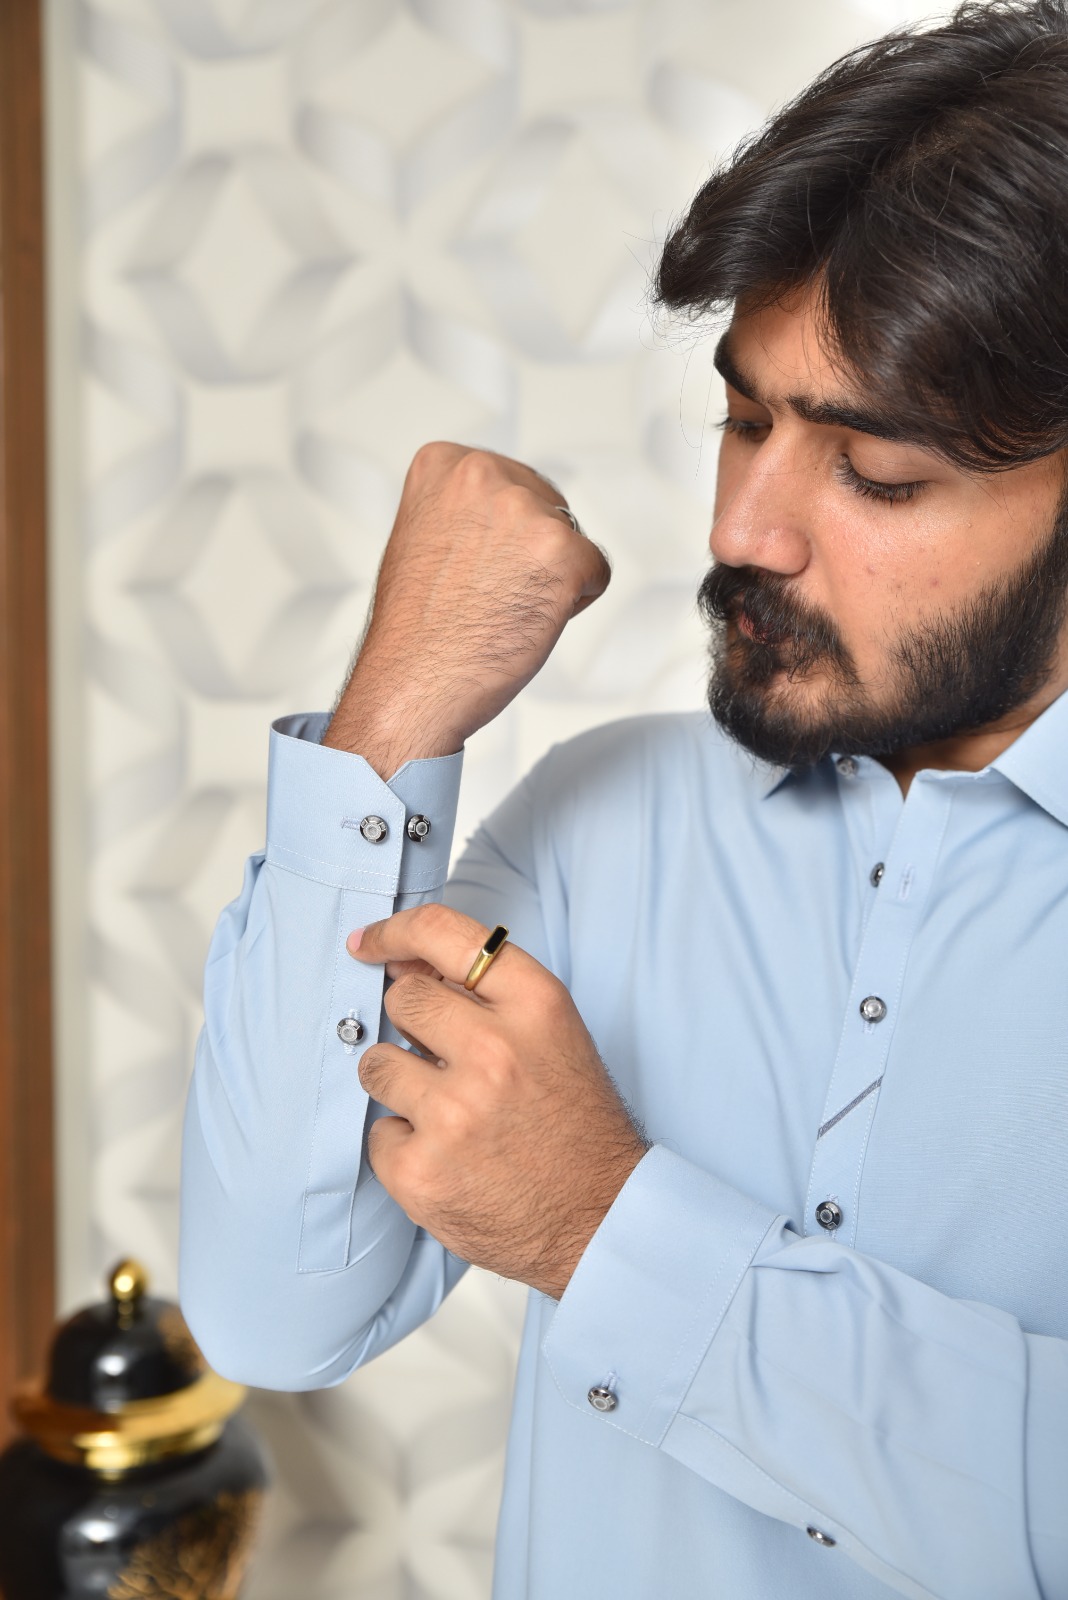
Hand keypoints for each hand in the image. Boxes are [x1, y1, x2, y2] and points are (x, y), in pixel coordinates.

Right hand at [324, 443, 610, 775]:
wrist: (412, 682)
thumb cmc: (413, 629)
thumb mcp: (420, 536)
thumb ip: (462, 510)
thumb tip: (501, 513)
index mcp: (445, 464)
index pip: (511, 483)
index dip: (499, 534)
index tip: (470, 565)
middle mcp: (485, 474)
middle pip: (546, 506)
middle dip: (529, 552)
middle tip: (487, 593)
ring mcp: (526, 511)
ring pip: (571, 539)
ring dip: (550, 577)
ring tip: (502, 608)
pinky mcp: (564, 552)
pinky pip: (597, 570)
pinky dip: (575, 603)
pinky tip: (528, 619)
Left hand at [348, 903, 647, 1297]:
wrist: (600, 1218)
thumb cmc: (575, 1122)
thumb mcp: (554, 1034)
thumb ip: (488, 995)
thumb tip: (406, 964)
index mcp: (534, 1006)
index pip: (443, 934)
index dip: (395, 931)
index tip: (368, 943)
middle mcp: (494, 1052)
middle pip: (402, 998)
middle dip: (409, 1022)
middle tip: (439, 1057)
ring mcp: (453, 1114)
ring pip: (376, 1064)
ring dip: (399, 1083)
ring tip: (445, 1111)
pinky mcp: (421, 1171)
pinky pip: (377, 1133)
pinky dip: (403, 1145)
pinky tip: (447, 1157)